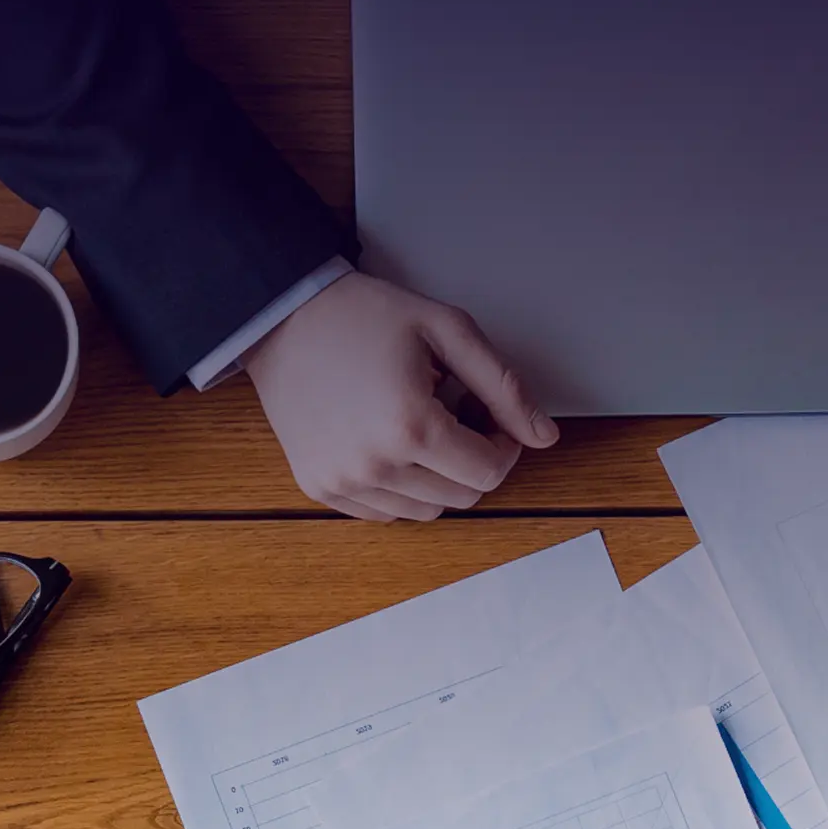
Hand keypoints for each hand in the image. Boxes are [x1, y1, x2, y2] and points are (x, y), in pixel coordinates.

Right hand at [237, 272, 558, 521]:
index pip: (490, 472)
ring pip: (426, 511)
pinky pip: (385, 513)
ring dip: (438, 477)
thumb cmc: (364, 315)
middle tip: (454, 413)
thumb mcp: (448, 331)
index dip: (504, 445)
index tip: (487, 413)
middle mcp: (375, 466)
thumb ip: (503, 386)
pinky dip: (401, 488)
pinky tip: (389, 442)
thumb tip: (544, 437)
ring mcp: (343, 483)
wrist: (283, 317)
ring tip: (419, 426)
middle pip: (462, 497)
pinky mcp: (320, 488)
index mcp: (411, 427)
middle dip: (472, 459)